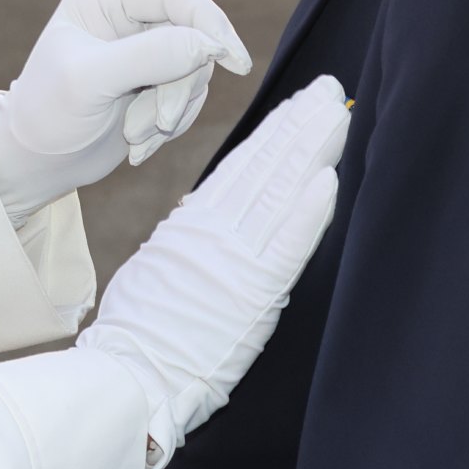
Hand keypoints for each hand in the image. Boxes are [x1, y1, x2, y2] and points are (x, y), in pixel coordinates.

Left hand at [0, 0, 253, 222]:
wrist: (37, 164)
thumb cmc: (48, 115)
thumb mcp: (90, 82)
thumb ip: (149, 57)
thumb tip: (210, 45)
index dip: (209, 22)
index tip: (234, 60)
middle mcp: (127, 15)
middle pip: (193, 34)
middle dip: (179, 85)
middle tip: (158, 122)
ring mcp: (144, 49)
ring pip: (196, 69)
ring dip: (172, 111)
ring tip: (135, 136)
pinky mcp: (156, 82)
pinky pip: (190, 97)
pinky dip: (171, 124)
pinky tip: (139, 143)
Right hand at [77, 75, 346, 468]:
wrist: (130, 376)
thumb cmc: (136, 331)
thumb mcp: (154, 267)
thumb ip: (181, 236)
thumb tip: (196, 207)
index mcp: (192, 224)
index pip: (242, 166)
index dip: (273, 132)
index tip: (298, 105)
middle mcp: (216, 232)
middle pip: (267, 167)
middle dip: (300, 126)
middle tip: (330, 92)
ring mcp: (236, 259)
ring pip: (281, 192)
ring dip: (312, 151)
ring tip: (337, 117)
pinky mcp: (255, 293)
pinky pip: (289, 244)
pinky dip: (309, 211)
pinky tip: (329, 179)